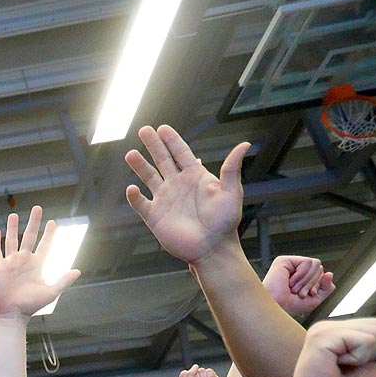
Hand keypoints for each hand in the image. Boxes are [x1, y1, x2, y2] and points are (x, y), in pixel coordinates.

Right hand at [0, 206, 79, 318]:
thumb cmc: (31, 306)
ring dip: (13, 228)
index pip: (44, 244)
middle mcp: (24, 261)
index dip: (49, 234)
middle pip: (29, 236)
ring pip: (12, 240)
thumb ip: (64, 281)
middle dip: (33, 222)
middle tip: (37, 208)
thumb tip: (78, 271)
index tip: (52, 222)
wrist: (12, 313)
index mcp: (37, 265)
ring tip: (14, 215)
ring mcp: (10, 263)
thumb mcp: (51, 293)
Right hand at [123, 125, 248, 266]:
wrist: (212, 248)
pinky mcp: (155, 217)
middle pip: (162, 160)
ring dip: (139, 166)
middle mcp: (177, 185)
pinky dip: (134, 197)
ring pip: (148, 178)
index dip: (171, 140)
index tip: (162, 128)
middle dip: (153, 145)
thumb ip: (232, 168)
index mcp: (195, 177)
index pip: (180, 153)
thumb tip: (244, 144)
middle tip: (144, 130)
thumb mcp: (232, 192)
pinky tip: (131, 188)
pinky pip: (141, 204)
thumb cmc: (225, 222)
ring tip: (131, 154)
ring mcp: (165, 200)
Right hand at [262, 255, 334, 318]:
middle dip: (312, 283)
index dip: (317, 285)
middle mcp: (296, 270)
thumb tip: (330, 274)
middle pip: (319, 268)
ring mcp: (290, 264)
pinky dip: (301, 275)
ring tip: (294, 288)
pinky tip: (290, 282)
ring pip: (315, 264)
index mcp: (302, 278)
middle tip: (299, 293)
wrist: (276, 308)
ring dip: (306, 280)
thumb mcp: (315, 300)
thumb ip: (326, 288)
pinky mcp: (284, 261)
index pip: (321, 274)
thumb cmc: (290, 306)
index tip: (306, 295)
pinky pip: (307, 262)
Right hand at [287, 318, 375, 376]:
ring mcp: (324, 330)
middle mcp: (331, 327)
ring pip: (375, 330)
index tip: (358, 367)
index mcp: (341, 332)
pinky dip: (358, 358)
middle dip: (375, 352)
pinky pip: (363, 340)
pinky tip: (337, 366)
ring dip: (365, 356)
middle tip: (348, 369)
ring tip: (342, 368)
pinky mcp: (322, 337)